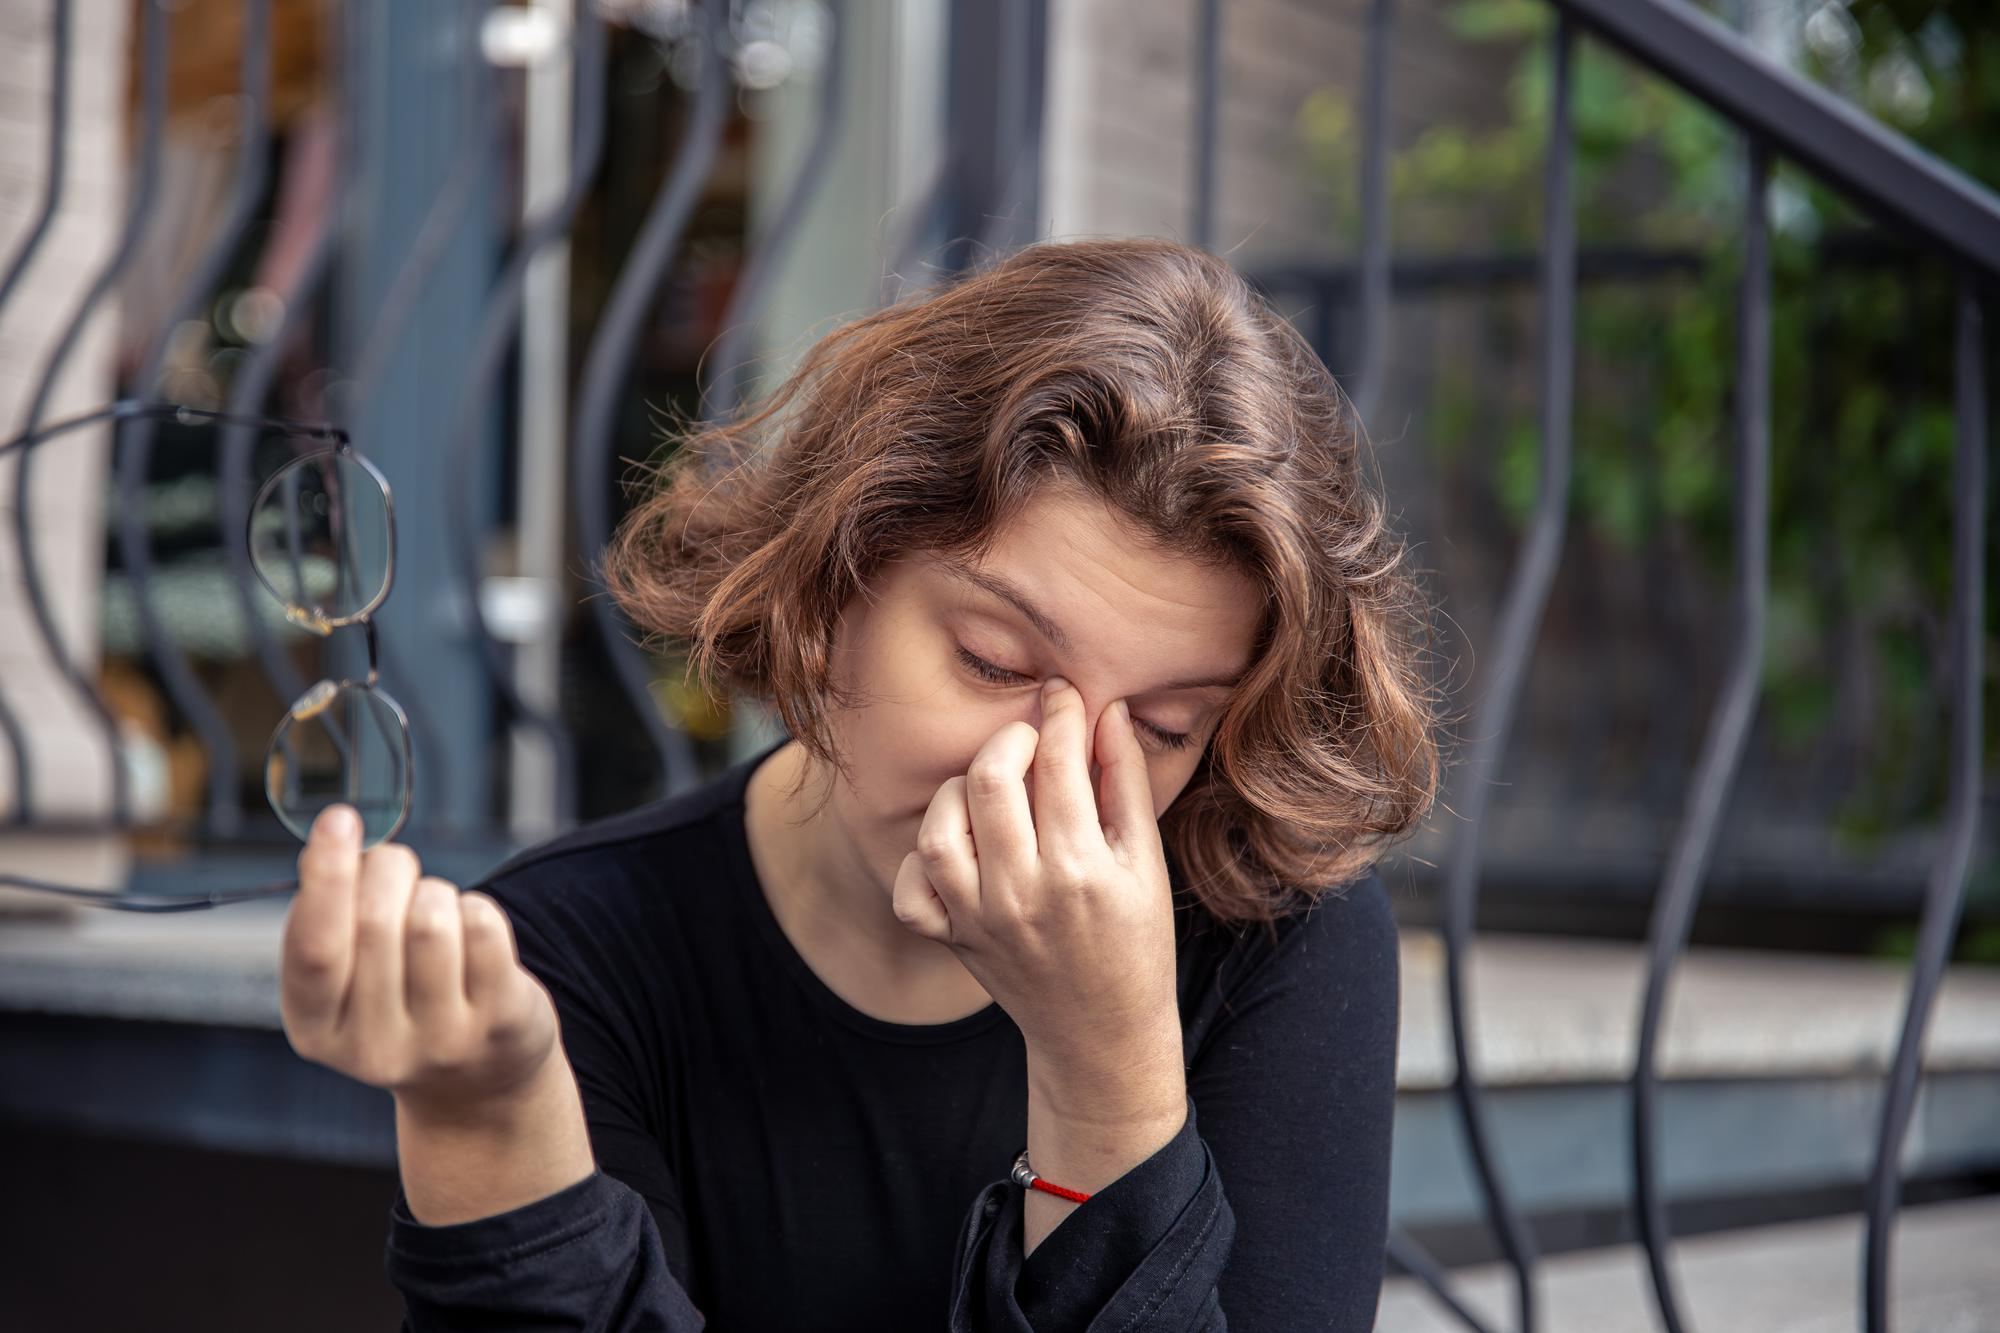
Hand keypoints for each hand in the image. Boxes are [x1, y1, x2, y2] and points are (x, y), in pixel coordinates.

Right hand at [279, 804, 559, 1118]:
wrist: (478, 1083)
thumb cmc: (401, 1003)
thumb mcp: (347, 981)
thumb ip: (331, 921)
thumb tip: (338, 837)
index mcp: (315, 1030)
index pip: (314, 947)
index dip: (326, 876)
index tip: (339, 818)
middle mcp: (374, 1048)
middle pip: (377, 920)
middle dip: (390, 871)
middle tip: (398, 870)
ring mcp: (442, 1042)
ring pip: (433, 918)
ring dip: (435, 892)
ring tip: (437, 913)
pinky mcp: (499, 1024)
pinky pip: (484, 926)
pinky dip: (477, 909)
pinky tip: (473, 935)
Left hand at [891, 678, 1183, 1086]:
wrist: (1103, 1033)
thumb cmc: (1135, 942)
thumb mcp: (1146, 862)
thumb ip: (1124, 783)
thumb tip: (1108, 712)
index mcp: (1079, 870)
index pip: (1058, 763)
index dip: (1061, 713)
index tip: (1064, 694)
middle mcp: (1021, 894)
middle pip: (988, 781)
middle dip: (1009, 739)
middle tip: (1030, 735)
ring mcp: (979, 920)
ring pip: (939, 827)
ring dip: (961, 791)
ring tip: (994, 788)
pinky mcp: (953, 940)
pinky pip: (911, 890)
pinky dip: (923, 860)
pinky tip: (960, 847)